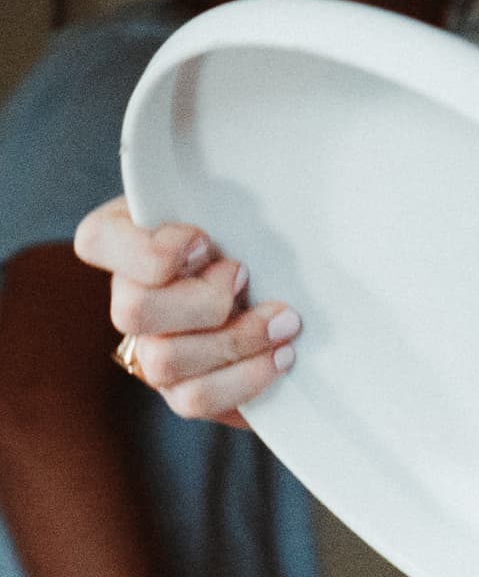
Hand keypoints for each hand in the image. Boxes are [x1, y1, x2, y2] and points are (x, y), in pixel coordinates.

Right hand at [73, 202, 299, 426]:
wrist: (282, 281)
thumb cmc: (252, 227)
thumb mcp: (235, 198)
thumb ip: (224, 190)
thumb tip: (256, 176)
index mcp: (128, 236)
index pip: (96, 241)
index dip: (150, 250)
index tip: (207, 242)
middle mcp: (127, 294)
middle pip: (134, 312)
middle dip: (204, 299)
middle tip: (246, 275)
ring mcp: (148, 347)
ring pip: (163, 361)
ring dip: (236, 341)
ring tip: (284, 320)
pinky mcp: (178, 389)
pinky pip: (194, 400)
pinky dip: (245, 378)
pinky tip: (280, 355)